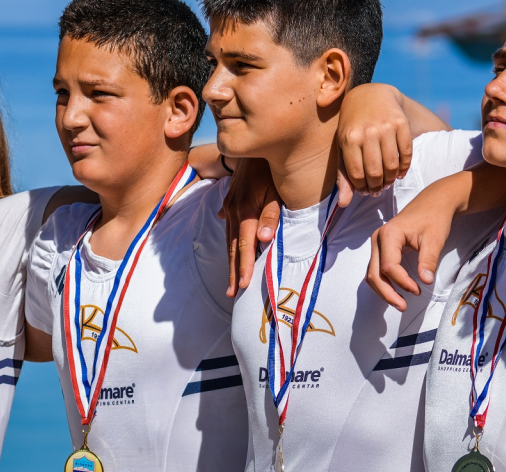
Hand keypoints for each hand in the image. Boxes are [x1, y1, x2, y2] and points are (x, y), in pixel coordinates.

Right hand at [219, 158, 280, 296]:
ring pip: (229, 239)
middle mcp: (234, 211)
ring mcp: (229, 206)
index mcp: (246, 210)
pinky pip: (229, 226)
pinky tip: (231, 249)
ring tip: (231, 280)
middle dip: (233, 271)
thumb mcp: (276, 188)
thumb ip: (272, 213)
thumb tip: (264, 238)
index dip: (244, 266)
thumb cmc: (270, 167)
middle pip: (233, 247)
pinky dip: (231, 242)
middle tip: (232, 293)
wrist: (253, 144)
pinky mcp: (230, 201)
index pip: (245, 245)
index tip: (242, 286)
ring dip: (231, 260)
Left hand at [337, 84, 413, 196]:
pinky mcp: (401, 123)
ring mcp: (386, 127)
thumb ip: (343, 176)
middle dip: (377, 187)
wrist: (370, 95)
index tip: (365, 191)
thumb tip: (343, 204)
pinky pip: (406, 154)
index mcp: (349, 139)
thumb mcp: (343, 147)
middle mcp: (368, 132)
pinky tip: (399, 172)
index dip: (362, 188)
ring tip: (388, 181)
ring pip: (392, 166)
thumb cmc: (353, 126)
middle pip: (375, 173)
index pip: (357, 175)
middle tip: (378, 189)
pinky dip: (404, 168)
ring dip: (391, 179)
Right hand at [366, 201, 452, 310]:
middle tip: (403, 306)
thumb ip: (428, 260)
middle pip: (374, 273)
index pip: (389, 266)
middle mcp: (378, 239)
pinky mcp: (381, 249)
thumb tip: (425, 281)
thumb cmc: (434, 218)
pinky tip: (397, 292)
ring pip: (372, 274)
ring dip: (384, 291)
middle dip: (387, 293)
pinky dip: (384, 284)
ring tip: (400, 303)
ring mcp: (377, 244)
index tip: (419, 290)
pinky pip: (376, 270)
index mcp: (389, 234)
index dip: (402, 282)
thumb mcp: (434, 239)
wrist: (433, 203)